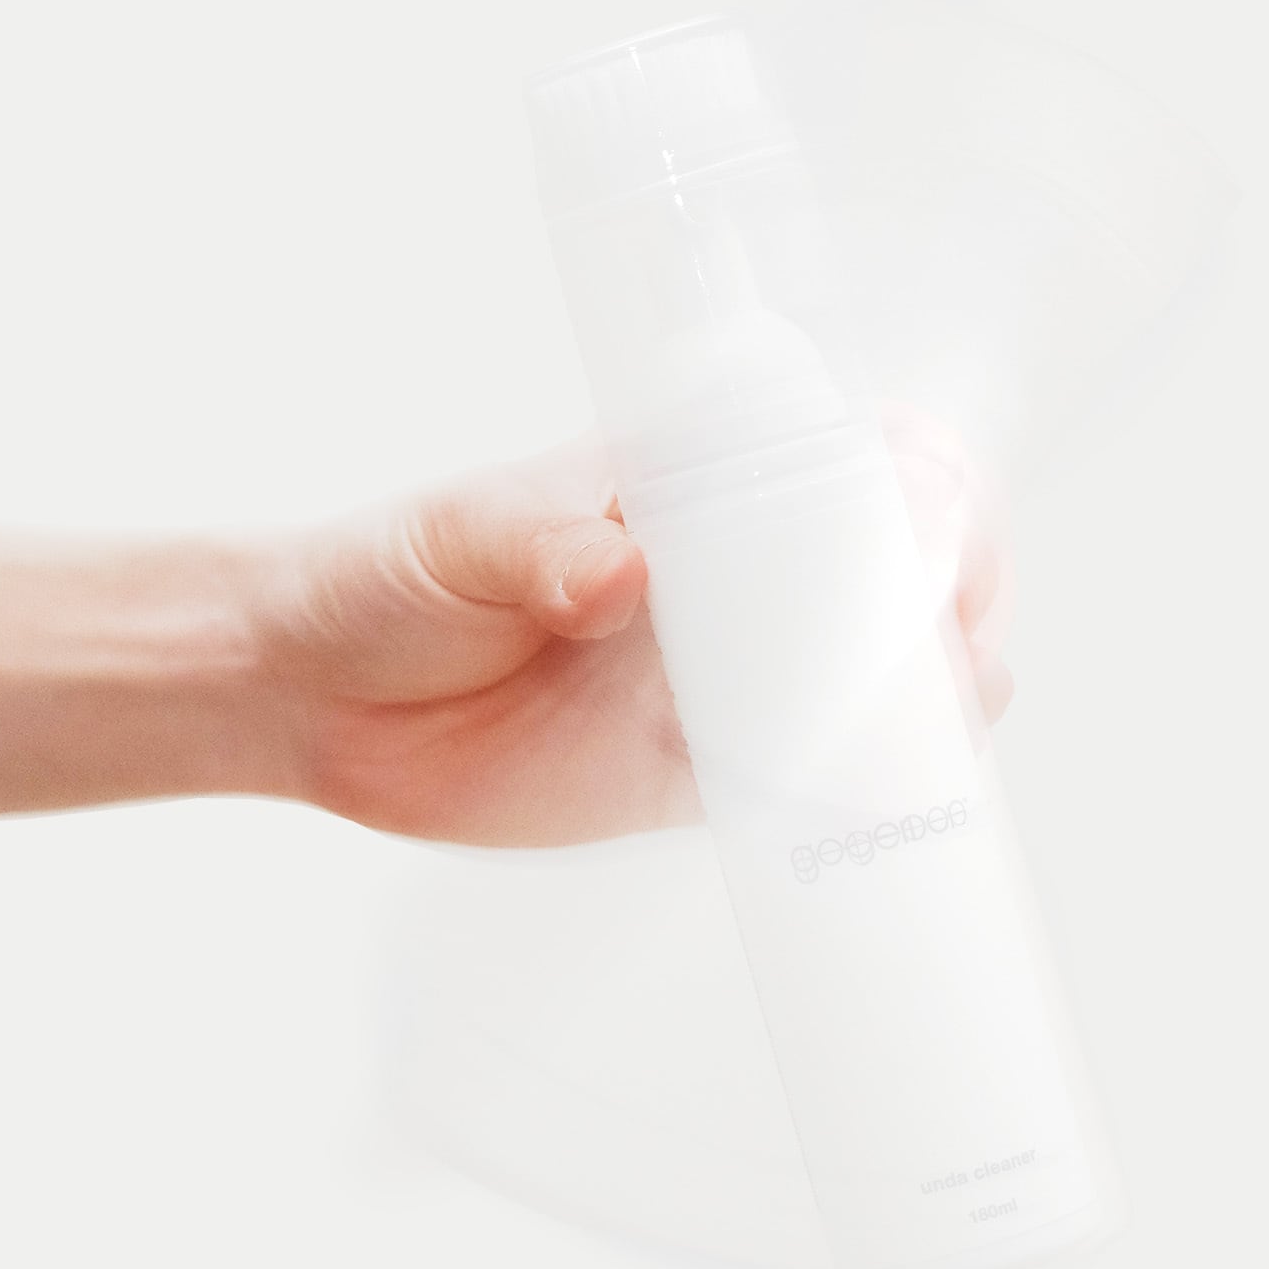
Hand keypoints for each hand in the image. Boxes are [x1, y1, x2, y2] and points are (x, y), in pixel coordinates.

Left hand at [256, 423, 1013, 846]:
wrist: (311, 698)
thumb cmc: (387, 578)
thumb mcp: (454, 543)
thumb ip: (535, 549)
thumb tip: (618, 570)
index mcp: (699, 485)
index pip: (860, 456)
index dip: (933, 486)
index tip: (940, 527)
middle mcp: (739, 579)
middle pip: (903, 573)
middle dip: (957, 602)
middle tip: (950, 652)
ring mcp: (730, 679)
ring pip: (880, 683)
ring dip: (930, 706)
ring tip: (936, 731)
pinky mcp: (698, 777)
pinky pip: (809, 786)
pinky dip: (859, 798)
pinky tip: (886, 811)